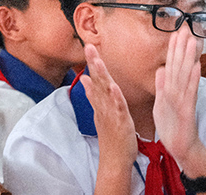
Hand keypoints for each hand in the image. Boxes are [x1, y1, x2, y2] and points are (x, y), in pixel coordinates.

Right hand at [81, 44, 138, 167]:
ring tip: (97, 61)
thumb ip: (93, 95)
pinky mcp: (120, 122)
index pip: (95, 79)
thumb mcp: (101, 112)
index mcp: (101, 103)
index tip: (88, 46)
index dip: (91, 62)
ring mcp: (111, 114)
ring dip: (101, 76)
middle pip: (97, 82)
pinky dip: (115, 97)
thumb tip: (85, 79)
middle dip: (93, 63)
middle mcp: (104, 106)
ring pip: (105, 92)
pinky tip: (113, 87)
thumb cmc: (111, 137)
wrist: (114, 160)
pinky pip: (118, 108)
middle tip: (88, 46)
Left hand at [152, 26, 205, 168]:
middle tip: (185, 28)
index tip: (175, 32)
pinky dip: (193, 79)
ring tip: (192, 41)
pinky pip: (190, 93)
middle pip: (180, 66)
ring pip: (185, 76)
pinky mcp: (188, 111)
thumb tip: (160, 70)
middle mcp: (180, 92)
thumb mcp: (161, 105)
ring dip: (189, 58)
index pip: (172, 65)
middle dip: (182, 47)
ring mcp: (185, 100)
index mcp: (172, 90)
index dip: (173, 49)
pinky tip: (196, 66)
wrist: (182, 148)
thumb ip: (161, 87)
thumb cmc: (173, 128)